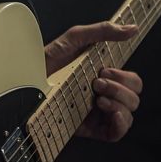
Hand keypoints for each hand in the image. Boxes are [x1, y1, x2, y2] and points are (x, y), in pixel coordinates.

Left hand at [44, 22, 142, 141]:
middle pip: (133, 96)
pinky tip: (110, 112)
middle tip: (96, 82)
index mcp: (104, 77)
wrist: (26, 81)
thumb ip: (102, 31)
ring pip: (128, 113)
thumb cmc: (47, 60)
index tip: (105, 70)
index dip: (125, 77)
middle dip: (119, 88)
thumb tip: (131, 28)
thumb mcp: (74, 39)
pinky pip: (117, 133)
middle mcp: (103, 95)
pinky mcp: (89, 129)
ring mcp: (97, 113)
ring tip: (97, 97)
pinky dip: (120, 123)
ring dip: (119, 102)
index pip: (132, 81)